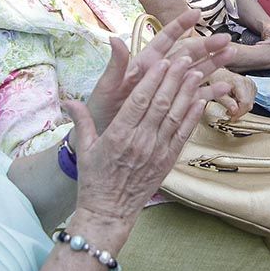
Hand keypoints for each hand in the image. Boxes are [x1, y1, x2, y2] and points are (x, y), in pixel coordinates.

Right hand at [69, 11, 235, 220]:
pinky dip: (192, 117)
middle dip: (174, 79)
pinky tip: (200, 100)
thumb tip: (68, 100)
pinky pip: (182, 135)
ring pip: (175, 117)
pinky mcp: (167, 162)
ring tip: (197, 72)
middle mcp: (139, 142)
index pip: (138, 102)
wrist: (109, 212)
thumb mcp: (84, 149)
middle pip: (160, 104)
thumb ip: (81, 121)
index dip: (153, 80)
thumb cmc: (94, 180)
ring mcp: (156, 152)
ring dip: (187, 93)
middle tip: (186, 58)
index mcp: (118, 136)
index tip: (162, 61)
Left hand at [84, 9, 231, 130]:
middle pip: (187, 54)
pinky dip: (210, 92)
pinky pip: (195, 97)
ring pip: (196, 72)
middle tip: (225, 38)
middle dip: (206, 45)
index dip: (180, 25)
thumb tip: (115, 39)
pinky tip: (225, 87)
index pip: (165, 40)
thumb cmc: (102, 110)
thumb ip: (116, 65)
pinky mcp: (175, 107)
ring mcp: (170, 89)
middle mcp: (161, 73)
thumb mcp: (107, 87)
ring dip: (214, 63)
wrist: (105, 139)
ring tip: (231, 54)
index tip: (196, 12)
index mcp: (145, 64)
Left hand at [207, 68, 254, 119]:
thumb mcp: (218, 94)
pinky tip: (236, 101)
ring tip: (231, 105)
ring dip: (241, 108)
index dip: (239, 112)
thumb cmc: (217, 81)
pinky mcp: (252, 87)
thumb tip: (235, 111)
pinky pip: (251, 100)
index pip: (245, 102)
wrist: (219, 74)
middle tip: (230, 113)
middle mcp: (247, 82)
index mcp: (239, 82)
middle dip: (239, 111)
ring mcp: (251, 84)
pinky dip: (243, 104)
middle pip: (249, 104)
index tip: (232, 117)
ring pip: (251, 103)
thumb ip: (227, 103)